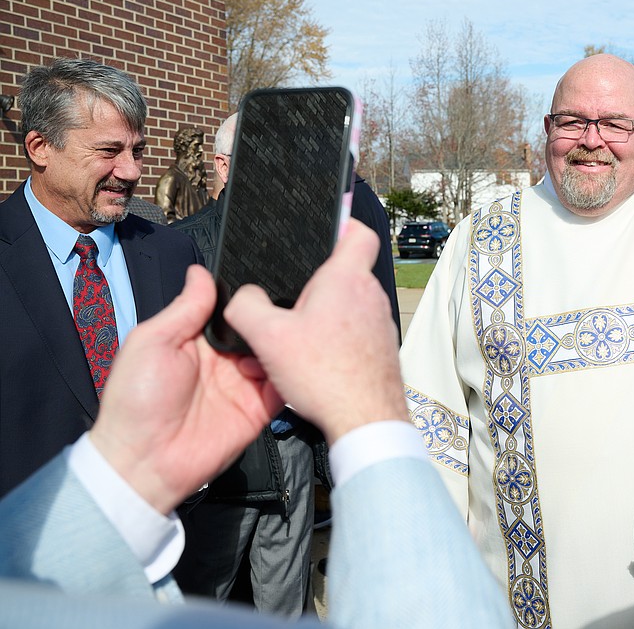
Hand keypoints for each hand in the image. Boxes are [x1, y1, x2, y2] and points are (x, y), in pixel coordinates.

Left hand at [89, 265, 284, 513]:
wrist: (145, 461)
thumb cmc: (136, 401)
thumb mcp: (152, 341)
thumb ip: (185, 308)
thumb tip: (202, 271)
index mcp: (197, 340)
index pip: (231, 310)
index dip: (246, 298)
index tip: (263, 282)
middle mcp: (224, 359)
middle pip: (259, 330)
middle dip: (271, 319)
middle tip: (283, 308)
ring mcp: (243, 384)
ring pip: (275, 354)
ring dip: (282, 344)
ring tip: (288, 334)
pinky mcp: (259, 408)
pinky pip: (283, 386)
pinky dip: (290, 373)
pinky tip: (291, 361)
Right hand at [225, 220, 406, 444]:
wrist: (365, 420)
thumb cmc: (326, 376)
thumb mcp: (268, 337)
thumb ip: (246, 307)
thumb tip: (242, 297)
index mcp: (346, 279)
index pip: (358, 232)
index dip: (342, 224)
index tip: (324, 229)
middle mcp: (369, 296)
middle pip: (344, 272)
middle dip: (316, 283)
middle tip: (289, 302)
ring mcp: (380, 322)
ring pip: (347, 305)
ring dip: (324, 316)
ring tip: (298, 339)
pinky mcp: (382, 348)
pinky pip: (355, 332)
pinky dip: (336, 340)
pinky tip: (315, 361)